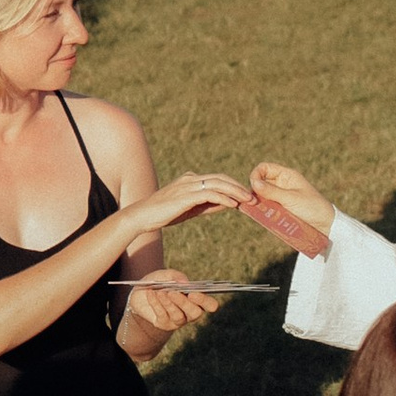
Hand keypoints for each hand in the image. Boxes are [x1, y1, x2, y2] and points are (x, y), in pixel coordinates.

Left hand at [122, 269, 222, 337]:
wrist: (140, 293)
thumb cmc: (160, 282)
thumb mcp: (166, 275)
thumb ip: (175, 275)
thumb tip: (184, 282)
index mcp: (197, 299)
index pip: (210, 305)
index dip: (205, 301)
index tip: (193, 293)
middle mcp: (190, 312)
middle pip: (195, 313)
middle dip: (184, 303)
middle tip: (173, 292)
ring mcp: (178, 320)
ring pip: (178, 316)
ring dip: (168, 303)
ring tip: (160, 292)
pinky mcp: (164, 324)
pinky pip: (162, 316)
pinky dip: (156, 304)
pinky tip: (150, 293)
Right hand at [133, 171, 249, 240]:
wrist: (142, 217)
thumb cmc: (165, 214)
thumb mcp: (190, 209)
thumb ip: (208, 205)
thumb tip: (229, 204)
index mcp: (191, 179)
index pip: (217, 178)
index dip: (234, 185)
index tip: (246, 194)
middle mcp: (190, 179)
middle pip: (220, 178)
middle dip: (238, 187)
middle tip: (253, 197)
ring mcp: (187, 186)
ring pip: (217, 184)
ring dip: (235, 192)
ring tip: (248, 200)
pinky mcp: (184, 196)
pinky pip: (208, 194)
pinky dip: (223, 198)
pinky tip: (233, 205)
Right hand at [247, 162, 333, 254]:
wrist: (326, 225)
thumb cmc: (313, 208)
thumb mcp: (291, 199)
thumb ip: (272, 191)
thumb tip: (253, 183)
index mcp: (286, 175)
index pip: (264, 168)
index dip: (256, 175)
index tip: (254, 188)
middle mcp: (282, 184)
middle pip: (260, 183)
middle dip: (254, 192)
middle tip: (252, 203)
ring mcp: (281, 198)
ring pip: (262, 197)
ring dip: (258, 204)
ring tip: (256, 211)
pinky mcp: (281, 210)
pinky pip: (267, 209)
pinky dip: (263, 212)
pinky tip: (262, 217)